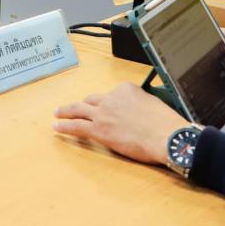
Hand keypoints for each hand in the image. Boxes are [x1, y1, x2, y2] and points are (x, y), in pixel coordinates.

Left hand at [53, 82, 186, 165]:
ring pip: (79, 109)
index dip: (110, 103)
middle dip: (84, 105)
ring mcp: (103, 113)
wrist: (167, 136)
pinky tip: (57, 126)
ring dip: (66, 111)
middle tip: (76, 108)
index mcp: (126, 89)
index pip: (112, 94)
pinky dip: (64, 125)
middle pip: (92, 100)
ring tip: (57, 113)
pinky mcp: (99, 130)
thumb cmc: (167, 124)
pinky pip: (76, 126)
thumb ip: (141, 104)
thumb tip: (139, 111)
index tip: (110, 109)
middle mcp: (111, 98)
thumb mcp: (154, 103)